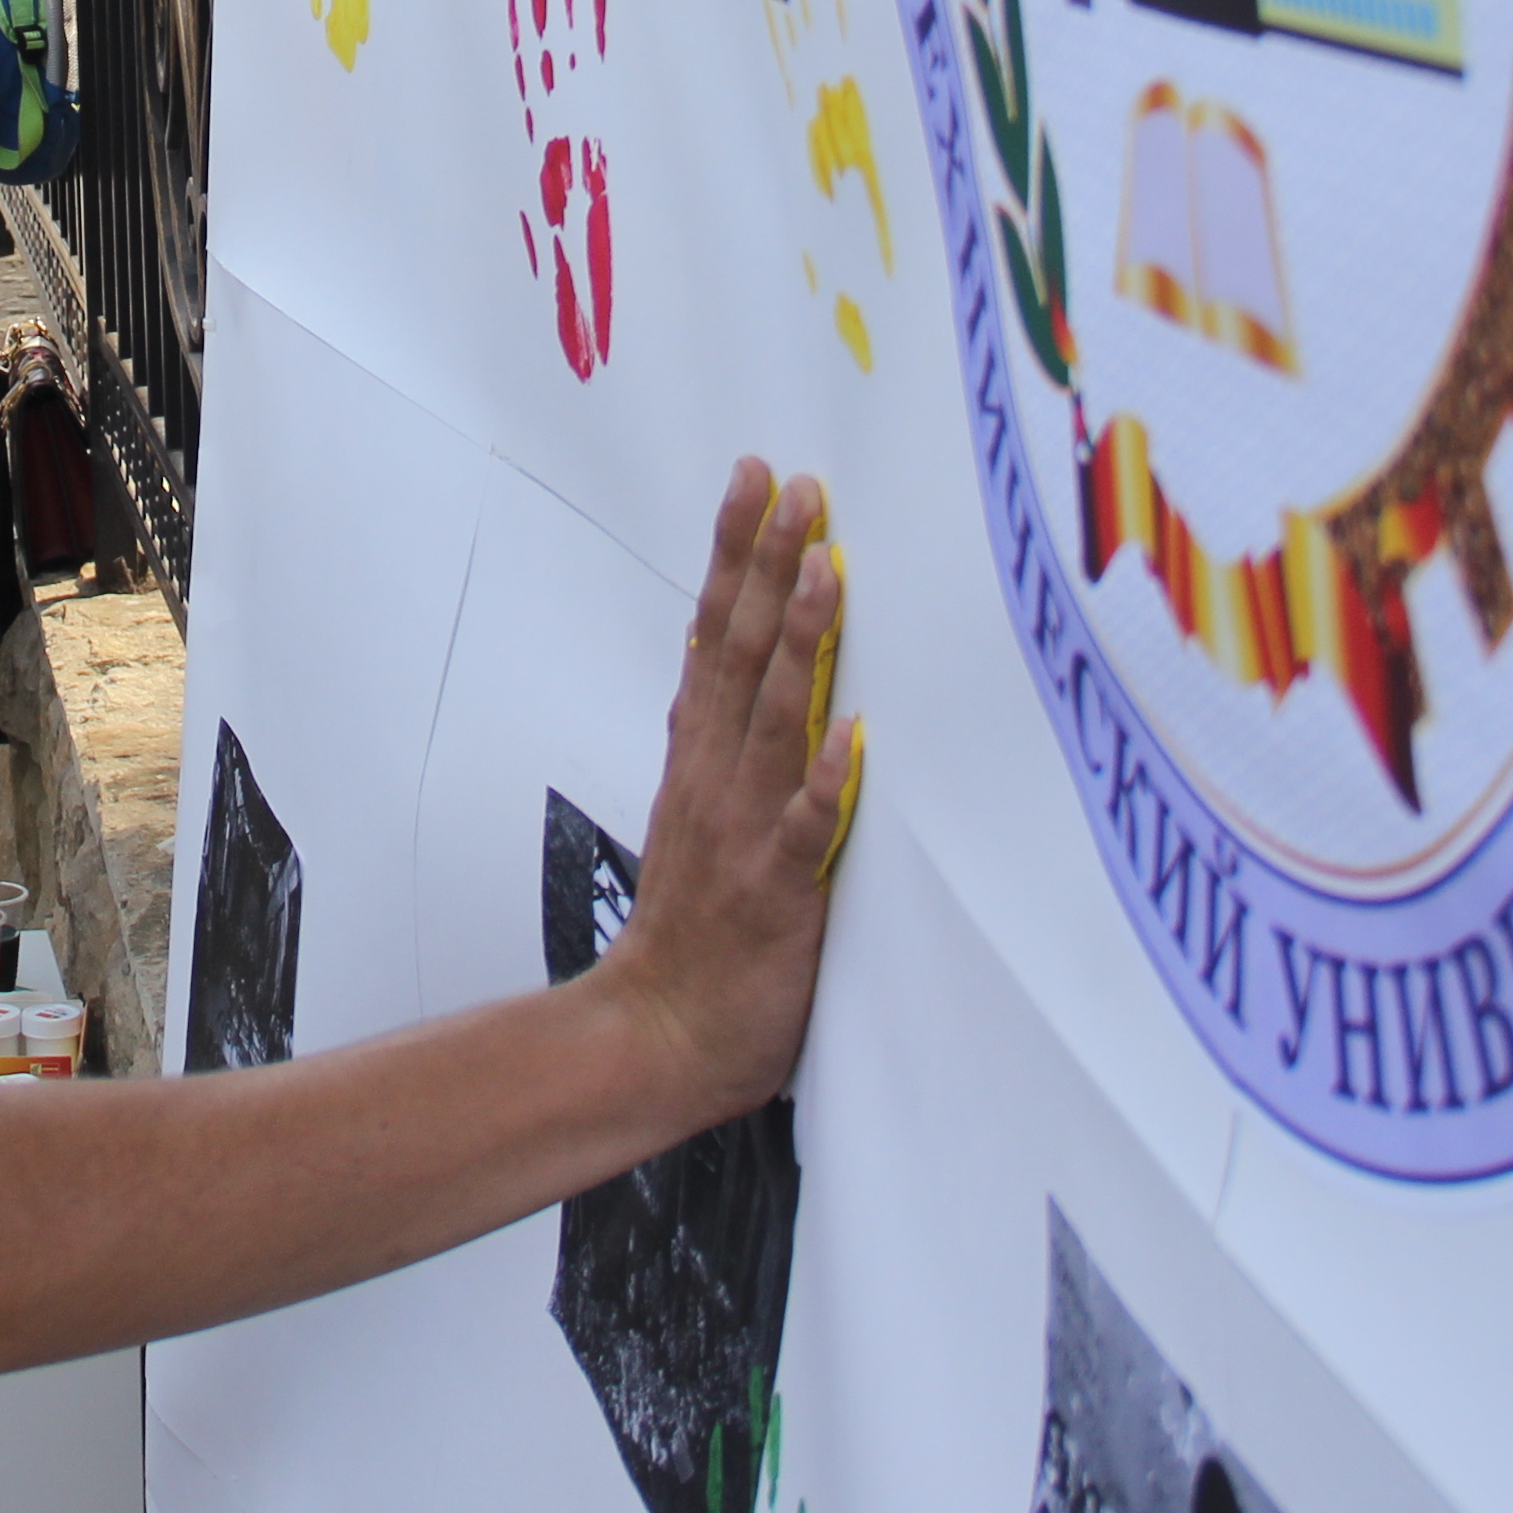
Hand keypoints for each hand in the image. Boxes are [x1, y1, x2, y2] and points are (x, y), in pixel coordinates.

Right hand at [586, 462, 858, 1128]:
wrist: (658, 1033)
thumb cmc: (693, 932)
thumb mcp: (699, 813)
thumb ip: (723, 739)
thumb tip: (737, 657)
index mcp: (701, 758)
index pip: (714, 632)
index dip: (735, 553)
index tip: (756, 479)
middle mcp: (717, 779)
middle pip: (737, 652)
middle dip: (766, 565)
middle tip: (794, 486)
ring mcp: (743, 831)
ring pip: (773, 720)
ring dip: (798, 643)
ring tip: (825, 570)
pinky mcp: (775, 892)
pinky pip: (803, 831)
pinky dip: (824, 784)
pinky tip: (854, 739)